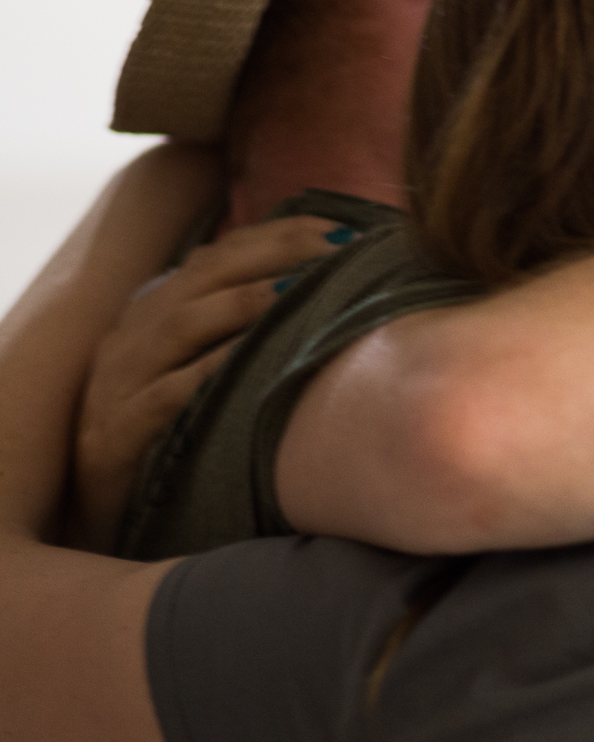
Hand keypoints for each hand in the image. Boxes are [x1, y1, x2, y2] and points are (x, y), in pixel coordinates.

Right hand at [68, 215, 344, 547]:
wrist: (102, 510)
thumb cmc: (175, 436)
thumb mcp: (205, 372)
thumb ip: (250, 332)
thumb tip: (337, 298)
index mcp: (156, 312)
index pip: (220, 255)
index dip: (280, 236)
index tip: (344, 231)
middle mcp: (134, 336)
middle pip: (204, 275)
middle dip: (273, 254)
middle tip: (338, 248)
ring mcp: (120, 382)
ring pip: (182, 325)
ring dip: (244, 303)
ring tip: (301, 290)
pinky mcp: (116, 433)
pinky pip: (166, 394)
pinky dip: (209, 373)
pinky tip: (251, 361)